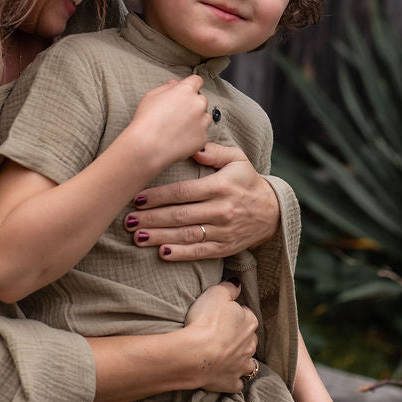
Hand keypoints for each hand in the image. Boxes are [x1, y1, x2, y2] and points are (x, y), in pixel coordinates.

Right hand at [126, 77, 209, 173]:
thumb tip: (175, 84)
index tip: (189, 91)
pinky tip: (179, 138)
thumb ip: (167, 87)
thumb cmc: (146, 120)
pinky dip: (194, 136)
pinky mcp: (203, 138)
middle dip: (192, 105)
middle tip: (177, 114)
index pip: (197, 81)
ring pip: (204, 117)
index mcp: (186, 90)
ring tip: (178, 128)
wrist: (147, 146)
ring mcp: (202, 122)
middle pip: (201, 100)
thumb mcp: (151, 96)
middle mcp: (198, 104)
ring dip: (196, 120)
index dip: (192, 85)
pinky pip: (201, 134)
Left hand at [127, 143, 280, 259]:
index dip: (159, 196)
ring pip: (186, 234)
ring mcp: (223, 231)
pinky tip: (162, 252)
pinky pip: (200, 251)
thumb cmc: (248, 181)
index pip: (183, 192)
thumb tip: (193, 148)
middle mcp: (221, 209)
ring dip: (160, 236)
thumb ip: (215, 152)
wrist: (273, 212)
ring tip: (137, 236)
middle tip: (128, 220)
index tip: (137, 198)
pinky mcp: (225, 247)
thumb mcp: (238, 159)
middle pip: (180, 215)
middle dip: (152, 218)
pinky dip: (181, 253)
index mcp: (220, 186)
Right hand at [181, 282, 259, 393]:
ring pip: (247, 362)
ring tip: (224, 356)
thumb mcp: (216, 293)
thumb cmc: (206, 321)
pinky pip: (236, 382)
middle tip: (220, 334)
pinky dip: (232, 379)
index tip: (222, 316)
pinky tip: (223, 374)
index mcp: (249, 322)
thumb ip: (229, 287)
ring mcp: (242, 365)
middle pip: (248, 338)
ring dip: (240, 359)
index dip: (234, 314)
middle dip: (238, 337)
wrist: (196, 354)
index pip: (246, 315)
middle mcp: (251, 344)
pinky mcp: (231, 382)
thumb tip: (237, 284)